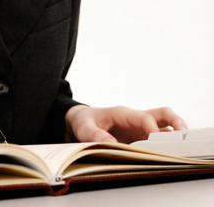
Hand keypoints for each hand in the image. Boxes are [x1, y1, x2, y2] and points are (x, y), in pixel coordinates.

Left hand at [65, 105, 186, 143]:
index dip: (152, 128)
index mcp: (122, 113)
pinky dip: (165, 142)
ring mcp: (139, 126)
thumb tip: (111, 142)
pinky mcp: (139, 135)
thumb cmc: (84, 121)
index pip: (143, 117)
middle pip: (162, 114)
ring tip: (182, 146)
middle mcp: (135, 118)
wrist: (83, 120)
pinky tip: (169, 153)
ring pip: (164, 124)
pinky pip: (157, 136)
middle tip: (183, 134)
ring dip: (174, 132)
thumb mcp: (84, 128)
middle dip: (175, 121)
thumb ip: (95, 135)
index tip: (156, 139)